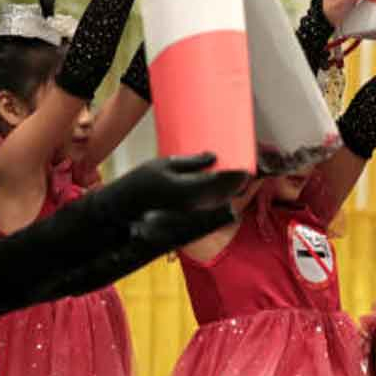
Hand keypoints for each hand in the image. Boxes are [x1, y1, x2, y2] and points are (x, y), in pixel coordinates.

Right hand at [108, 153, 249, 217]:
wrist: (127, 207)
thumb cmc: (143, 182)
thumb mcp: (165, 164)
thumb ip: (191, 162)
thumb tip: (213, 157)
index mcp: (189, 188)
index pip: (221, 182)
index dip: (237, 175)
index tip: (247, 168)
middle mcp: (193, 204)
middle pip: (225, 194)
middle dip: (239, 184)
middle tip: (248, 172)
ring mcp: (192, 213)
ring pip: (220, 203)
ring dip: (232, 193)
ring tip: (240, 180)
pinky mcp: (190, 218)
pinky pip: (212, 208)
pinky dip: (222, 199)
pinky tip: (225, 192)